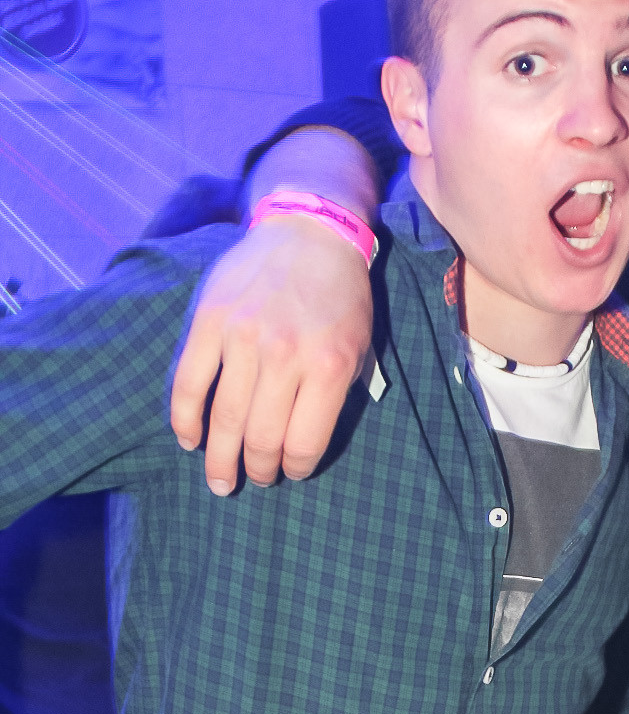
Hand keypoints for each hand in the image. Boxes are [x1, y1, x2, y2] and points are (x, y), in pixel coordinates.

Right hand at [170, 215, 373, 494]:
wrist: (310, 233)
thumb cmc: (341, 297)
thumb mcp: (358, 347)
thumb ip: (334, 394)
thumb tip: (300, 446)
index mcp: (327, 366)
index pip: (303, 443)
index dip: (294, 468)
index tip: (289, 472)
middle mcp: (284, 355)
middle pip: (261, 438)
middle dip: (257, 470)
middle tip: (253, 481)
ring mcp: (242, 337)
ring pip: (223, 418)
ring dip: (219, 458)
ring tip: (220, 479)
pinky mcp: (209, 321)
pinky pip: (188, 382)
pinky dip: (185, 419)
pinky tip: (190, 439)